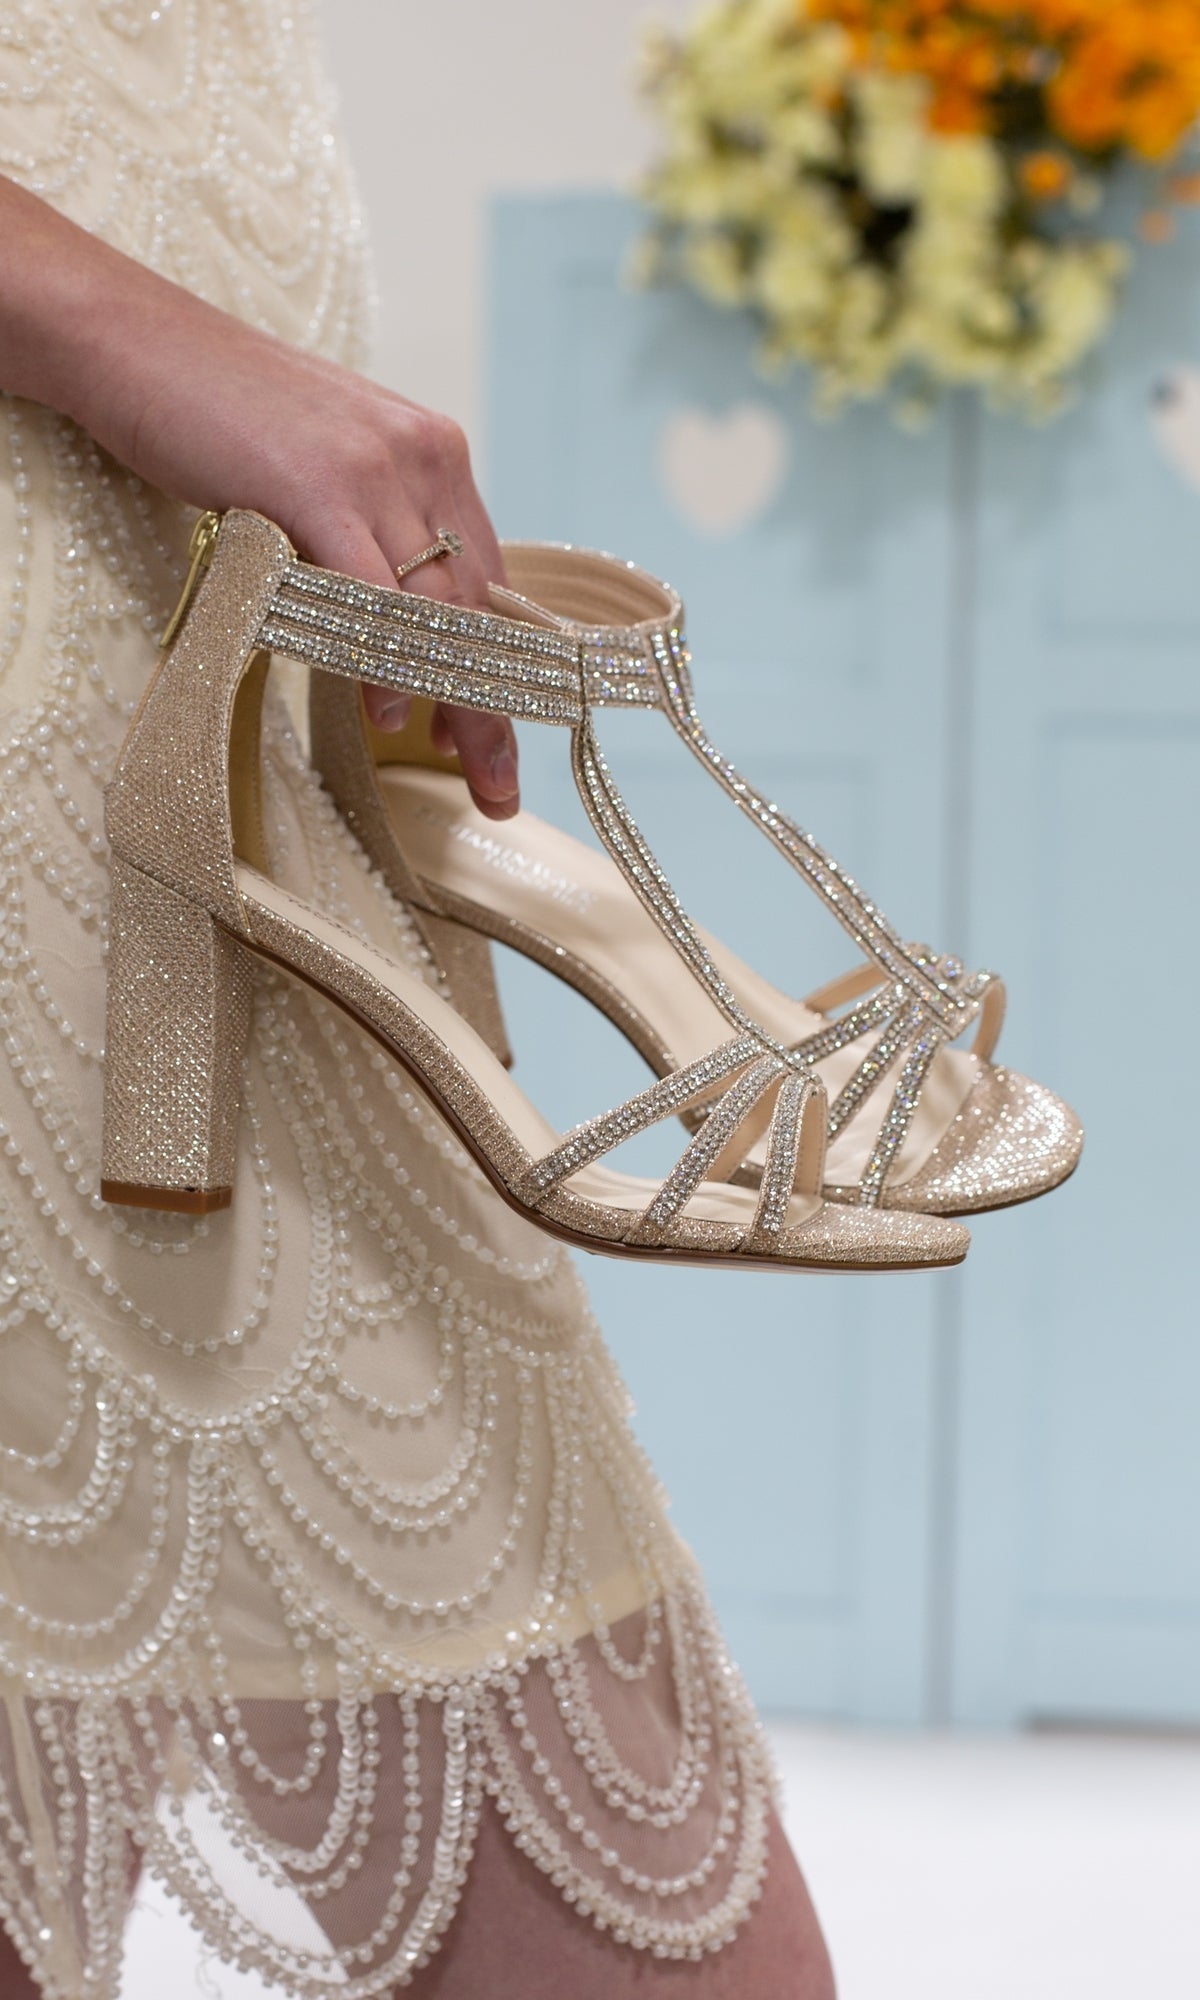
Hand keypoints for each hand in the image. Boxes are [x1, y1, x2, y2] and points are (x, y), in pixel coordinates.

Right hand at [0, 176, 518, 817]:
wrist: (139, 342)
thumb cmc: (225, 416)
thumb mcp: (329, 469)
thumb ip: (375, 533)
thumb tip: (398, 629)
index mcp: (436, 454)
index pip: (492, 583)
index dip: (500, 670)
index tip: (497, 742)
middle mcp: (425, 458)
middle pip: (482, 609)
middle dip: (493, 708)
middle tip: (496, 789)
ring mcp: (378, 469)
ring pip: (438, 611)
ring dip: (452, 702)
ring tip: (451, 768)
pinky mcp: (321, 485)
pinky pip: (373, 599)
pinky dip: (385, 665)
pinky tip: (389, 717)